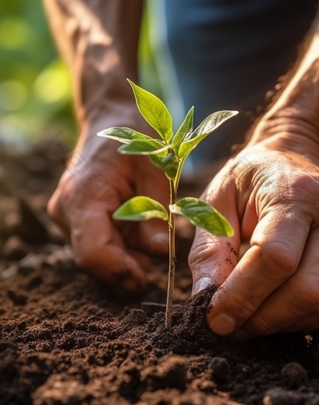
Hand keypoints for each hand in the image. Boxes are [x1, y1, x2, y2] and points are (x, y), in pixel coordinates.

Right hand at [48, 113, 168, 291]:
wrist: (110, 117)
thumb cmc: (136, 138)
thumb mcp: (157, 173)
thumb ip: (157, 216)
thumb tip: (160, 255)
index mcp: (84, 195)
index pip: (92, 254)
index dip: (119, 272)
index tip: (146, 281)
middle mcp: (66, 209)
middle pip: (95, 260)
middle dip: (128, 265)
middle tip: (157, 249)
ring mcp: (65, 215)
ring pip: (96, 255)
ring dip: (126, 254)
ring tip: (147, 228)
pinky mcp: (72, 218)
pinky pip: (96, 244)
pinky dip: (120, 244)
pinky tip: (134, 225)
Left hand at [189, 141, 318, 337]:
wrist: (296, 160)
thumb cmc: (250, 181)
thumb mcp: (217, 201)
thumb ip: (209, 249)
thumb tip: (206, 299)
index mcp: (294, 193)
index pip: (275, 257)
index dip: (242, 297)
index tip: (214, 319)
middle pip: (308, 290)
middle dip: (263, 319)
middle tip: (232, 325)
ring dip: (285, 324)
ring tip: (253, 317)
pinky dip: (305, 320)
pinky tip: (280, 310)